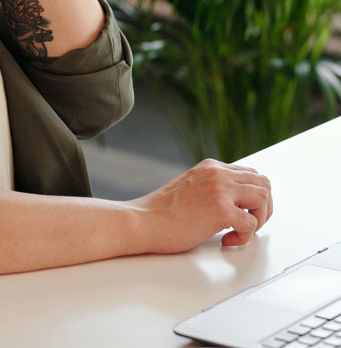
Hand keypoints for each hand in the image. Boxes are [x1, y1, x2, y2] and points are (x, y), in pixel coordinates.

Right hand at [130, 159, 272, 253]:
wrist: (142, 221)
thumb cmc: (162, 212)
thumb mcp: (192, 187)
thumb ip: (213, 188)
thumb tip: (238, 203)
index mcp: (210, 167)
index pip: (251, 174)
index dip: (254, 197)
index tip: (245, 213)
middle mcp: (217, 173)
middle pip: (263, 183)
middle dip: (263, 208)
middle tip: (248, 224)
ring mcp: (219, 189)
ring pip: (263, 197)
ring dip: (258, 220)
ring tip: (239, 231)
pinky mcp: (219, 209)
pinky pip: (251, 224)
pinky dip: (244, 237)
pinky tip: (226, 240)